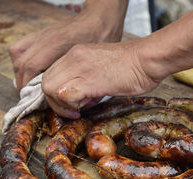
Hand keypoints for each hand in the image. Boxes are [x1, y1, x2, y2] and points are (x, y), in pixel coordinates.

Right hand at [9, 0, 126, 89]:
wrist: (98, 22)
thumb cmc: (100, 42)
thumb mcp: (94, 62)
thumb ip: (82, 80)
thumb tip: (73, 101)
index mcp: (59, 45)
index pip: (33, 67)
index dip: (30, 86)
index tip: (38, 99)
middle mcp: (46, 38)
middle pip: (22, 62)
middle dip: (23, 83)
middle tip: (31, 97)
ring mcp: (42, 34)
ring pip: (17, 53)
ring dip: (19, 72)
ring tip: (27, 85)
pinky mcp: (40, 33)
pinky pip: (20, 46)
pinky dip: (20, 60)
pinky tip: (27, 70)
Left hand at [41, 40, 160, 118]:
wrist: (147, 60)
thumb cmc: (133, 66)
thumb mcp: (102, 71)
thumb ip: (88, 83)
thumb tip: (82, 102)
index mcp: (76, 54)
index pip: (52, 74)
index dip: (56, 93)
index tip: (69, 104)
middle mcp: (74, 58)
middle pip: (45, 82)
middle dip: (54, 102)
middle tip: (71, 111)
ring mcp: (79, 68)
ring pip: (50, 88)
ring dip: (60, 105)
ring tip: (77, 111)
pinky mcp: (89, 80)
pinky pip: (65, 95)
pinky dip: (70, 106)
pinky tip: (84, 109)